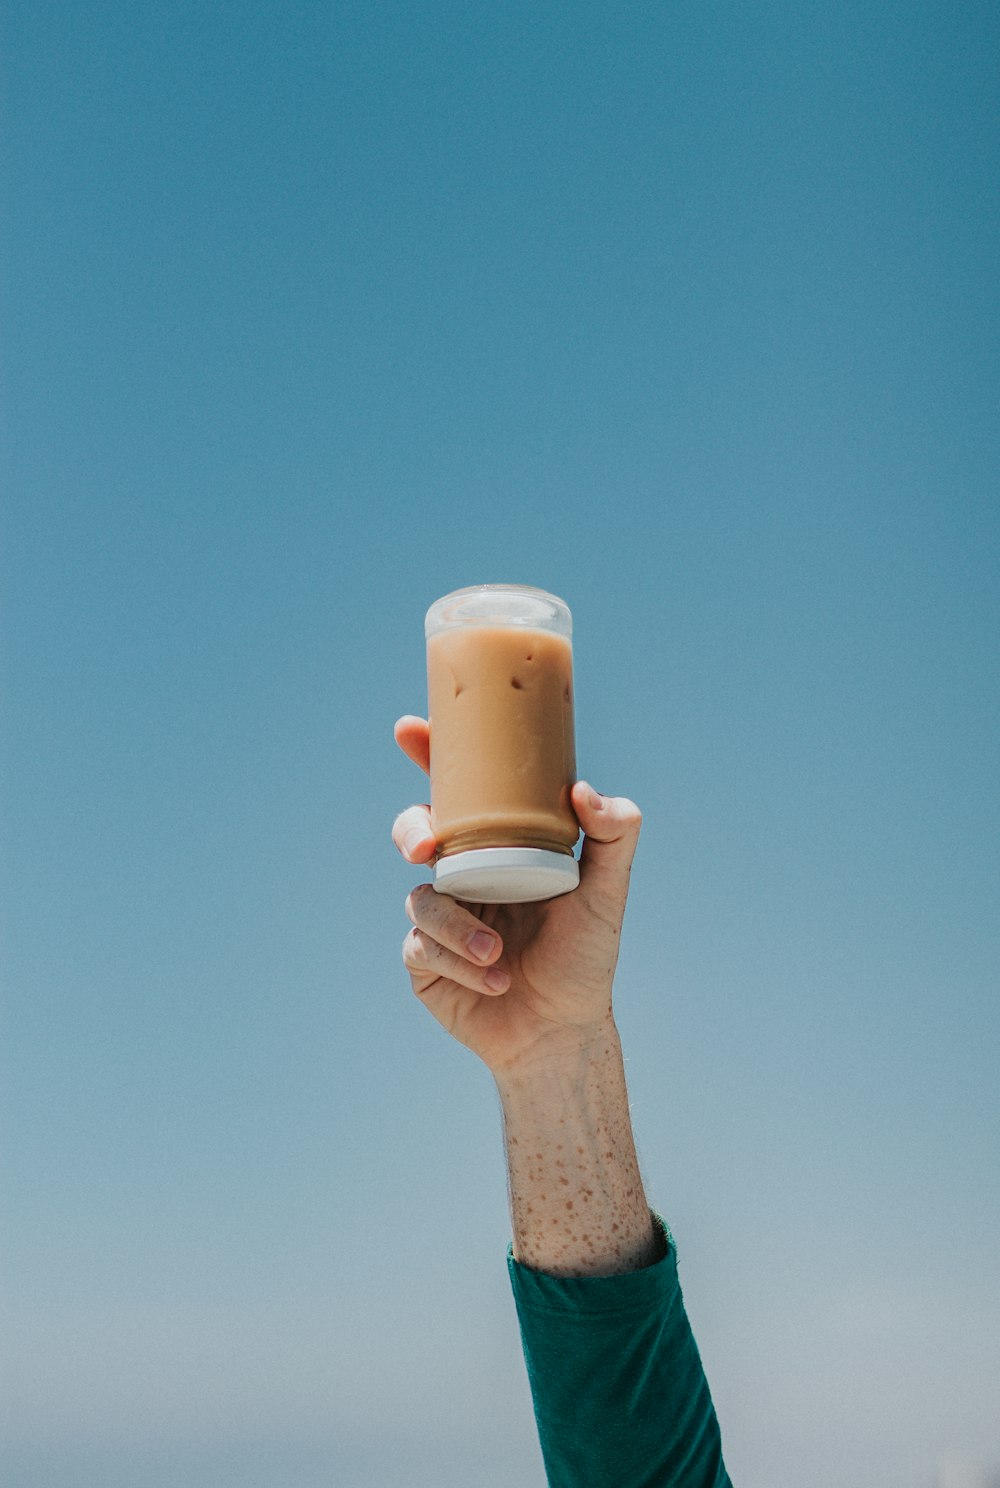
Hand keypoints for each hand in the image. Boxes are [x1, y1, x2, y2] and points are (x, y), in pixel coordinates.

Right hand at [392, 715, 641, 1075]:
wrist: (562, 1032)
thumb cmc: (585, 956)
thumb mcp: (609, 892)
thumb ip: (614, 835)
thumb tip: (583, 790)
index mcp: (498, 846)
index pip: (459, 790)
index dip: (430, 755)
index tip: (411, 729)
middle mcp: (462, 873)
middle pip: (416, 830)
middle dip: (412, 830)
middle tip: (428, 847)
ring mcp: (438, 917)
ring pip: (420, 897)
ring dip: (456, 924)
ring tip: (497, 951)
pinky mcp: (423, 961)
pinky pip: (420, 946)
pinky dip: (459, 961)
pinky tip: (495, 979)